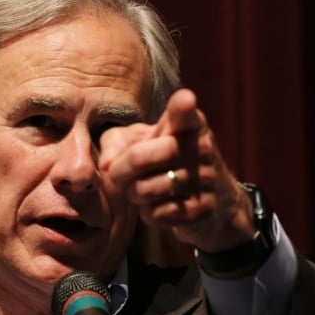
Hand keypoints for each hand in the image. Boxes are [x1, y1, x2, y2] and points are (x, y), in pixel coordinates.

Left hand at [99, 89, 254, 252]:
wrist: (205, 197)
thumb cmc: (160, 160)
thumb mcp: (137, 141)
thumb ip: (116, 143)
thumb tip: (108, 165)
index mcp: (187, 123)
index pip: (184, 112)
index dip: (182, 106)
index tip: (185, 100)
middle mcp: (201, 146)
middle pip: (137, 158)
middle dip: (119, 172)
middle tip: (121, 175)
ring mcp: (206, 178)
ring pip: (143, 191)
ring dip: (133, 195)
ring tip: (143, 190)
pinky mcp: (204, 208)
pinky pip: (157, 214)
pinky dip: (148, 214)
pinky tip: (159, 206)